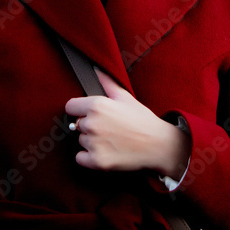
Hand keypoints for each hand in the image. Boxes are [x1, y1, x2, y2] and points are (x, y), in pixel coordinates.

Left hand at [64, 67, 190, 177]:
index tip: (88, 114)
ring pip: (81, 141)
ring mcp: (94, 143)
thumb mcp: (124, 96)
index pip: (70, 107)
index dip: (79, 109)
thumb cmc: (142, 120)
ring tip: (111, 140)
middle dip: (89, 125)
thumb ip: (106, 82)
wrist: (158, 145)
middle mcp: (92, 123)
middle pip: (77, 124)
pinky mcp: (97, 161)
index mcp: (97, 105)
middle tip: (108, 128)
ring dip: (91, 141)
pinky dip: (89, 157)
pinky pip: (81, 158)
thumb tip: (95, 69)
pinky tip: (105, 152)